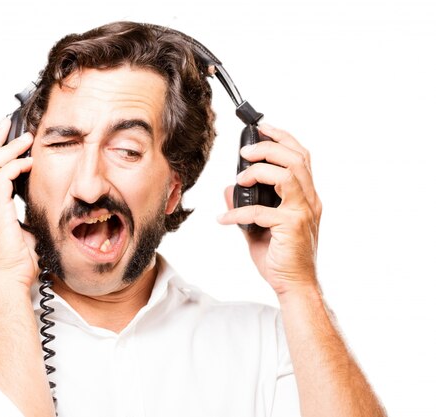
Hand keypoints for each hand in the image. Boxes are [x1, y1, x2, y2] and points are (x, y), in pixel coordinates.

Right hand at [0, 118, 36, 288]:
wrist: (10, 280)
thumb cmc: (16, 261)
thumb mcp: (21, 228)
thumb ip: (22, 211)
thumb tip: (39, 199)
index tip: (1, 135)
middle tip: (8, 126)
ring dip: (7, 148)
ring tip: (25, 139)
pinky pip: (0, 179)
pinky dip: (14, 165)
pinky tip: (29, 163)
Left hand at [217, 124, 321, 295]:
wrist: (294, 286)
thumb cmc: (280, 256)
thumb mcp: (258, 226)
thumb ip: (246, 205)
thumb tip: (228, 189)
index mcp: (306, 196)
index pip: (301, 156)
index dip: (282, 138)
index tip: (261, 129)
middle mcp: (310, 200)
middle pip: (296, 159)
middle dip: (268, 148)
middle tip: (244, 152)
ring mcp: (303, 213)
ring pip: (287, 176)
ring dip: (259, 171)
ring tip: (239, 179)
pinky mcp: (292, 228)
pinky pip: (262, 211)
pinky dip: (238, 212)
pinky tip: (223, 219)